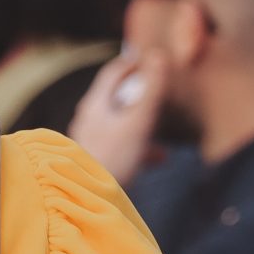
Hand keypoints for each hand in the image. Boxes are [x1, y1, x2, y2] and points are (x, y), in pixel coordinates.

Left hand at [68, 47, 165, 180]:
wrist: (89, 198)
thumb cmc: (113, 158)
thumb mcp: (138, 122)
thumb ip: (151, 90)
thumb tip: (159, 55)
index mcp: (96, 105)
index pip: (112, 74)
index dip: (131, 63)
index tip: (146, 57)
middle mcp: (89, 120)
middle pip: (116, 98)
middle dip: (139, 92)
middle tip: (157, 87)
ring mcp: (92, 141)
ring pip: (121, 123)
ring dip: (143, 121)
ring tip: (164, 125)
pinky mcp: (97, 161)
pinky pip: (122, 146)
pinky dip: (142, 146)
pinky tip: (161, 157)